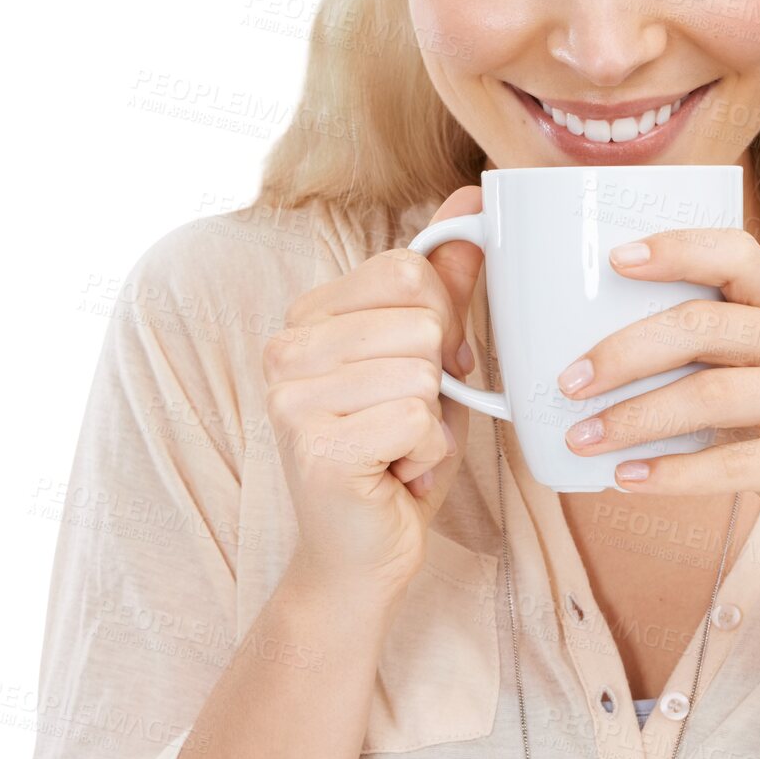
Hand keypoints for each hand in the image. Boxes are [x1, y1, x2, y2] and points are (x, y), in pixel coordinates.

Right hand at [263, 187, 484, 596]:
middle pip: (422, 318)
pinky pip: (421, 418)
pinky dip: (428, 454)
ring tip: (397, 447)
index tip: (428, 368)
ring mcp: (292, 397)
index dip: (441, 320)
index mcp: (307, 315)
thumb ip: (447, 282)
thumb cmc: (395, 451)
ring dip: (434, 421)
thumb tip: (473, 201)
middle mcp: (285, 348)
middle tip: (407, 418)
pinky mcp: (316, 446)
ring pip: (424, 371)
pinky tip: (394, 474)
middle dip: (440, 376)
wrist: (361, 556)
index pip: (407, 268)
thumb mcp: (429, 357)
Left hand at [557, 226, 759, 595]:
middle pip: (705, 327)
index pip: (736, 253)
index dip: (676, 249)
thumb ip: (704, 361)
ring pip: (712, 395)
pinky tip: (628, 480)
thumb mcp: (759, 384)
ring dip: (635, 419)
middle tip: (569, 383)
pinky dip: (673, 473)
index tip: (616, 260)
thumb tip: (591, 361)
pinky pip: (736, 463)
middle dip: (624, 353)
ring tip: (583, 438)